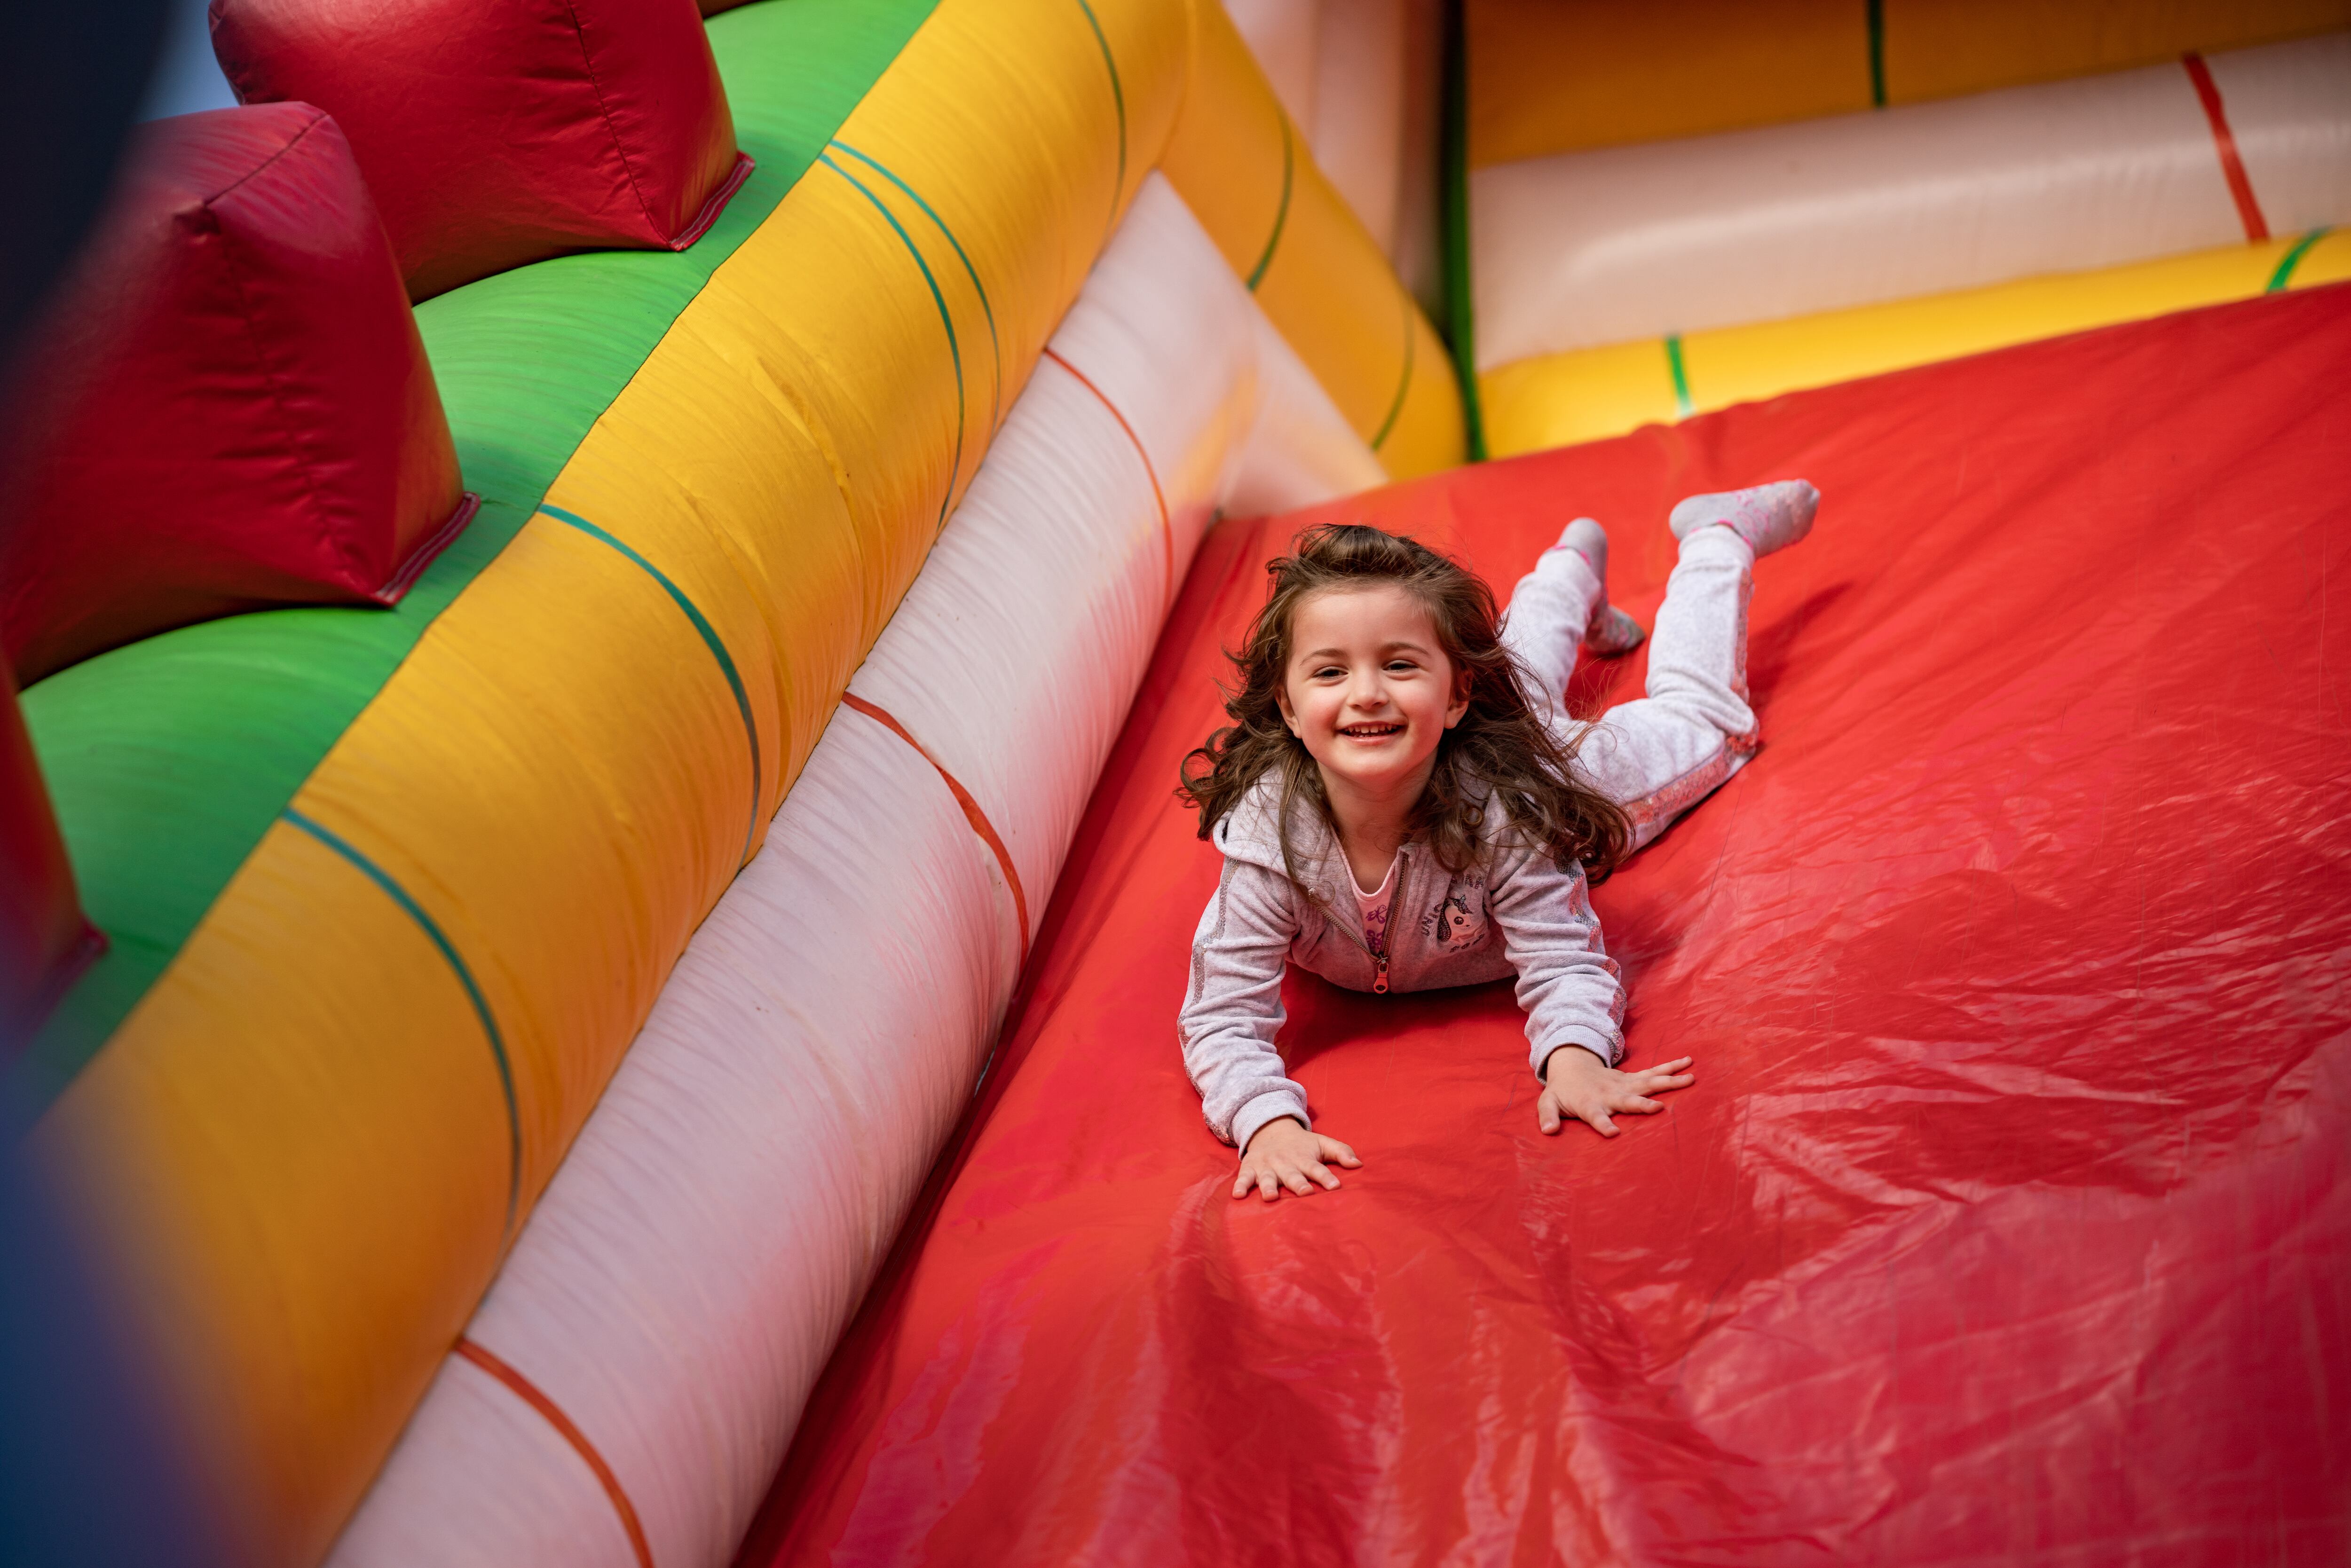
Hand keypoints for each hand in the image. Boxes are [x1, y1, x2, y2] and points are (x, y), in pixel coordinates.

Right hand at [1234, 1116, 1360, 1200]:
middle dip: (1298, 1184)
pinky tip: (1238, 1196)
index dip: (1326, 1177)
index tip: (1336, 1186)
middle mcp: (1286, 1163)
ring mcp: (1267, 1166)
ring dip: (1269, 1186)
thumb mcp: (1322, 1143)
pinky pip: (1244, 1177)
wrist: (1270, 1129)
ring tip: (1270, 1197)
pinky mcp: (1250, 1168)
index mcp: (1305, 1158)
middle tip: (1305, 1193)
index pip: (1318, 1168)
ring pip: (1268, 1178)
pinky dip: (1240, 1185)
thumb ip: (1341, 1152)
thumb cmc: (1302, 1144)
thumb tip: (1359, 1165)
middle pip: (1293, 1175)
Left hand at [1538, 1047, 1693, 1136]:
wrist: (1572, 1066)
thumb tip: (1548, 1131)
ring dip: (1668, 1082)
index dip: (1603, 1125)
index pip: (1595, 1117)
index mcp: (1590, 1104)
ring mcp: (1624, 1085)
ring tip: (1690, 1079)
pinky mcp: (1633, 1079)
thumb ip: (1548, 1117)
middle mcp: (1610, 1094)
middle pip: (1627, 1101)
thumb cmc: (1562, 1091)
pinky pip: (1654, 1074)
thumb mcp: (1548, 1104)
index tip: (1613, 1133)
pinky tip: (1688, 1066)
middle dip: (1641, 1105)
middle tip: (1658, 1109)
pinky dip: (1671, 1069)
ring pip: (1648, 1083)